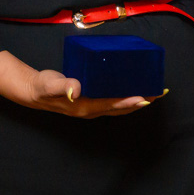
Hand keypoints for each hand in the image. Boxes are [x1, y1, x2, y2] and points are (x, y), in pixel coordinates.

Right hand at [20, 69, 161, 118]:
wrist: (34, 92)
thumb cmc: (43, 87)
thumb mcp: (51, 85)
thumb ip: (63, 86)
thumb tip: (75, 90)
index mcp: (85, 106)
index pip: (112, 104)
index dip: (129, 101)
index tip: (145, 97)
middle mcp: (92, 109)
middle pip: (121, 108)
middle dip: (141, 101)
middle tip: (159, 92)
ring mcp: (92, 107)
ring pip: (120, 106)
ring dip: (137, 100)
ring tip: (154, 91)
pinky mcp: (92, 101)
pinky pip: (114, 101)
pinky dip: (126, 96)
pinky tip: (133, 88)